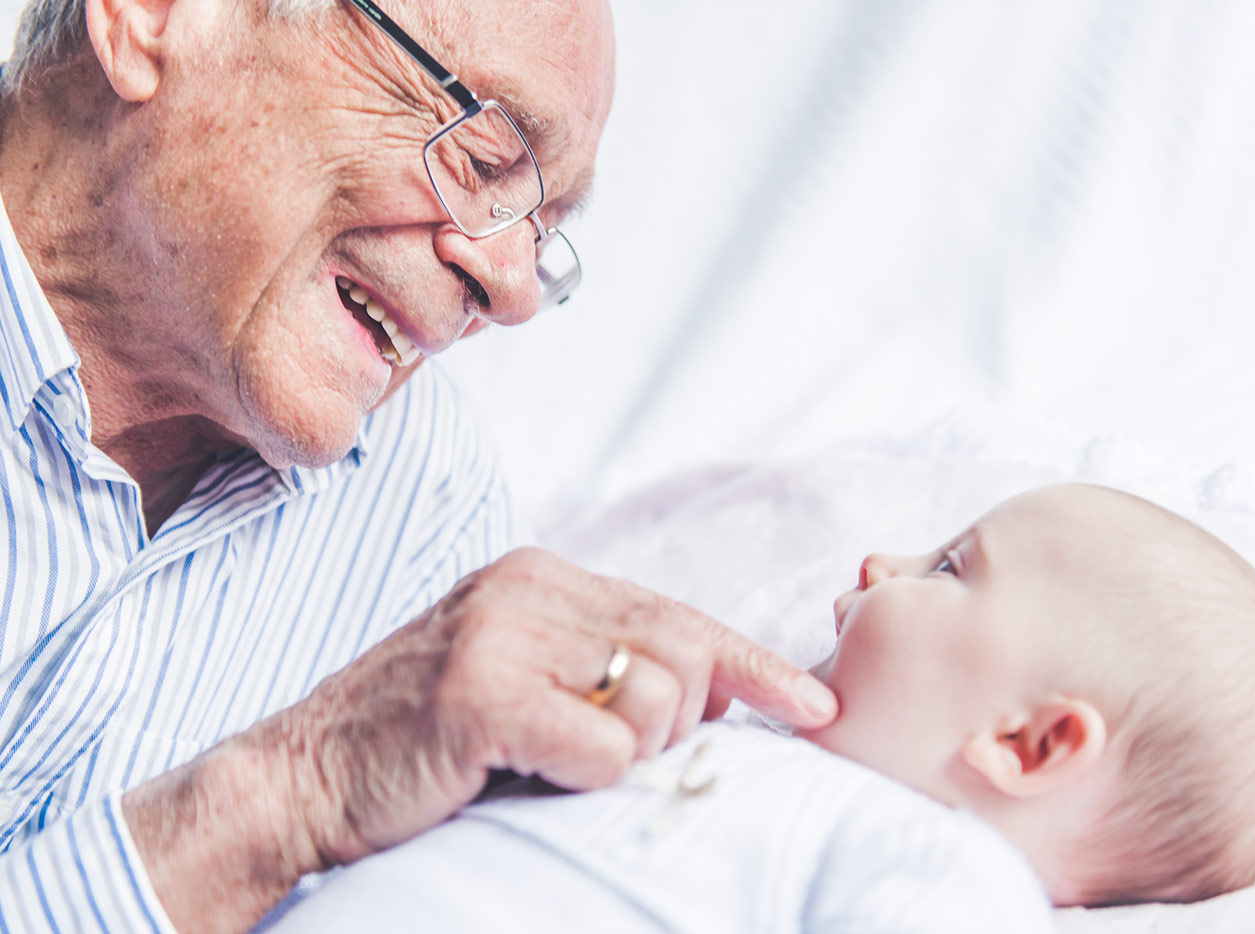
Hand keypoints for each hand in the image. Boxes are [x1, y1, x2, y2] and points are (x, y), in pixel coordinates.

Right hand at [283, 547, 836, 867]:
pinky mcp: (478, 692)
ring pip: (655, 695)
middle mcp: (528, 587)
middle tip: (617, 757)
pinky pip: (602, 748)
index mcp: (543, 577)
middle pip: (684, 652)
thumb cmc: (426, 746)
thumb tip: (720, 692)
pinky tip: (530, 775)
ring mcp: (500, 632)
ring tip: (560, 764)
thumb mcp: (528, 686)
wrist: (301, 779)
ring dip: (631, 751)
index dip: (755, 663)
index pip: (680, 614)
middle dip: (681, 722)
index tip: (815, 704)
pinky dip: (588, 779)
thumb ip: (609, 672)